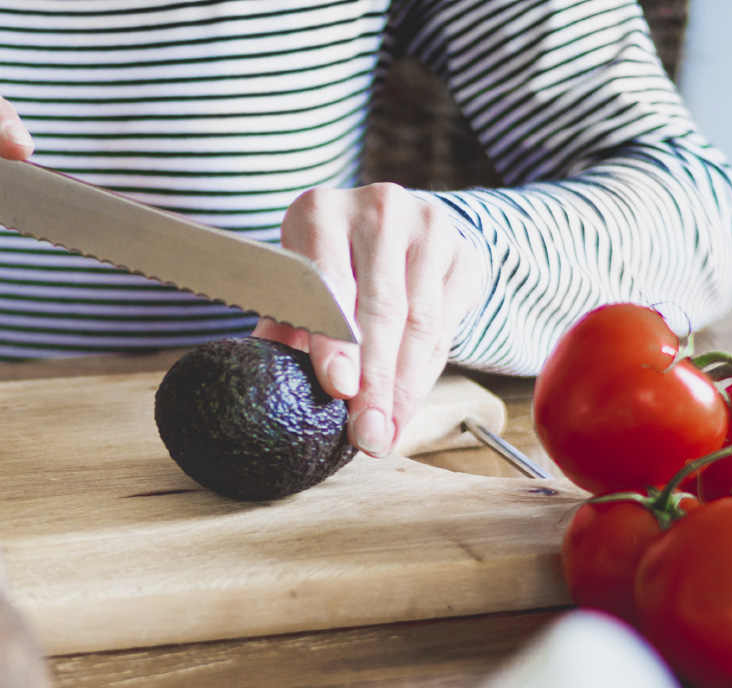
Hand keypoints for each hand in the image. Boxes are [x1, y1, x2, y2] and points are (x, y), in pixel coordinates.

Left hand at [254, 184, 486, 456]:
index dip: (336, 340)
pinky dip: (424, 378)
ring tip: (385, 434)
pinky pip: (445, 329)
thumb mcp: (300, 285)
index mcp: (321, 212)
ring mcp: (428, 228)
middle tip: (366, 433)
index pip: (329, 281)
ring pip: (420, 323)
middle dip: (375, 381)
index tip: (339, 389)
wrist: (399, 232)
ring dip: (403, 389)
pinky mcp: (462, 254)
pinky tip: (405, 410)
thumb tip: (269, 381)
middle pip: (382, 307)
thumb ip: (285, 327)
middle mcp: (378, 210)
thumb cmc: (334, 266)